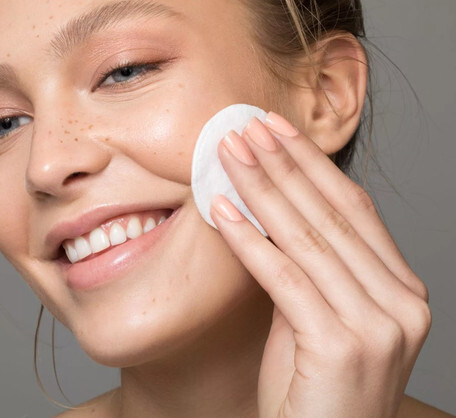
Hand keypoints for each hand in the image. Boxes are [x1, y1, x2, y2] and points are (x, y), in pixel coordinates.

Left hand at [210, 113, 430, 416]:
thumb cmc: (313, 389)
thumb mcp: (318, 318)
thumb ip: (309, 268)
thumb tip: (268, 209)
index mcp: (403, 292)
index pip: (355, 210)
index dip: (313, 165)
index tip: (278, 130)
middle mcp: (403, 304)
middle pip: (332, 216)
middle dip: (284, 164)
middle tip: (246, 127)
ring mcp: (378, 327)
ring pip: (307, 238)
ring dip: (263, 188)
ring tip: (230, 153)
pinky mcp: (341, 346)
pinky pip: (284, 277)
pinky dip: (249, 239)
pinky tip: (222, 208)